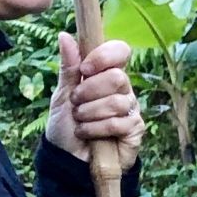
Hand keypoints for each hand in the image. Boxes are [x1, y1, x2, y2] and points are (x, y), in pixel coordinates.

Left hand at [45, 33, 144, 169]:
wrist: (67, 161)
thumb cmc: (65, 127)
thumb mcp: (62, 95)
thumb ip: (68, 67)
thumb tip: (65, 35)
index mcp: (106, 75)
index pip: (120, 51)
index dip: (104, 57)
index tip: (84, 69)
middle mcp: (122, 89)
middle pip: (117, 77)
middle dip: (89, 92)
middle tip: (76, 102)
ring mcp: (130, 109)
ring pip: (117, 101)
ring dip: (90, 114)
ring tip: (80, 122)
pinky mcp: (135, 130)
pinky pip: (119, 123)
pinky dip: (97, 129)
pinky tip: (88, 135)